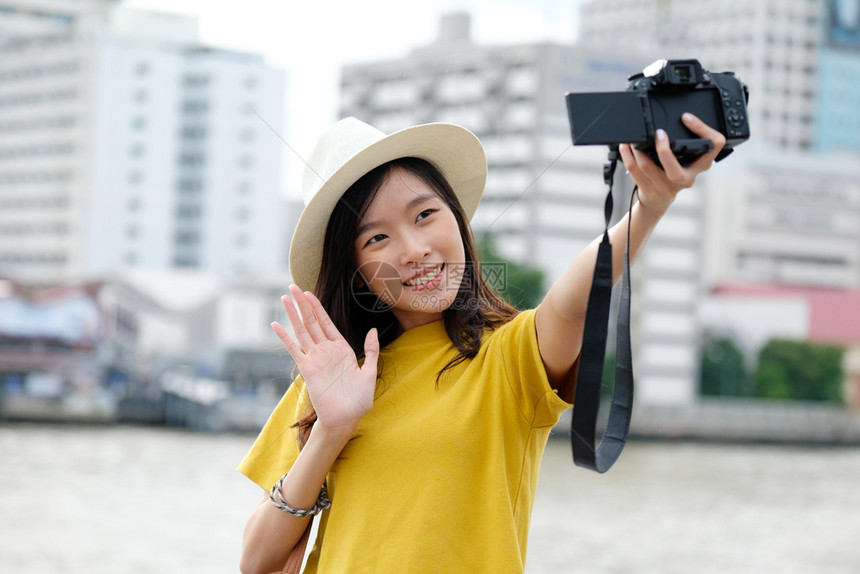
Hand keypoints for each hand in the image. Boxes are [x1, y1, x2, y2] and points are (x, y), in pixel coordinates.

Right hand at [271, 285, 378, 436]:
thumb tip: (373, 330)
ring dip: (293, 314)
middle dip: (302, 304)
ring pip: (302, 331)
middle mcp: (326, 351)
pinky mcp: (307, 369)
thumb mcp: (369, 372)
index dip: (317, 307)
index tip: (309, 292)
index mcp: (341, 349)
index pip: (327, 322)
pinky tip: (276, 325)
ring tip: (284, 298)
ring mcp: (315, 359)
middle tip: (292, 286)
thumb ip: (371, 351)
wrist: (346, 419)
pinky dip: (285, 337)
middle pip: (312, 322)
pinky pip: (294, 350)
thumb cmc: (359, 400)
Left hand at [619, 112, 725, 214]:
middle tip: (658, 133)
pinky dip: (627, 156)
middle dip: (663, 152)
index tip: (686, 117)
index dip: (703, 130)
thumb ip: (684, 144)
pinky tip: (625, 147)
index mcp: (700, 166)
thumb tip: (676, 118)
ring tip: (633, 139)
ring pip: (647, 168)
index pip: (714, 145)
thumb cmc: (673, 175)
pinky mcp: (649, 191)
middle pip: (675, 172)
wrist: (658, 201)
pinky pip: (635, 171)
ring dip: (637, 151)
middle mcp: (686, 179)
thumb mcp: (687, 160)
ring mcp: (666, 188)